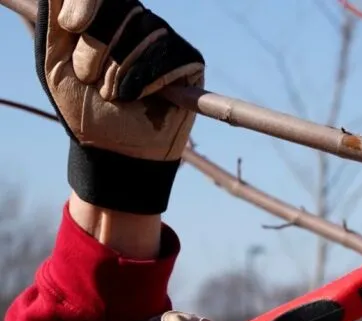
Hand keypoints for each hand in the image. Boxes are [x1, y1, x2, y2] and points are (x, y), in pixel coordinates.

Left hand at [35, 0, 204, 214]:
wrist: (114, 149)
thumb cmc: (85, 108)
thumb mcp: (57, 64)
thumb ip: (54, 25)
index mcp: (107, 18)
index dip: (88, 2)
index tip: (72, 25)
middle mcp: (139, 23)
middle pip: (125, 8)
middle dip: (98, 47)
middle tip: (90, 78)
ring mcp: (166, 41)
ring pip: (148, 32)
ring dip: (122, 71)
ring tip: (116, 95)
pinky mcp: (190, 62)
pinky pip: (173, 55)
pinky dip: (150, 79)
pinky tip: (142, 96)